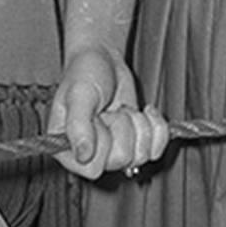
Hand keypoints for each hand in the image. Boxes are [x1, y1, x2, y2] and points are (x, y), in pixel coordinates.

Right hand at [47, 47, 168, 180]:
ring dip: (140, 126)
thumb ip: (78, 125)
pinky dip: (158, 128)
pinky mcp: (135, 144)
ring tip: (124, 109)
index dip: (103, 142)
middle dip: (124, 128)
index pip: (93, 168)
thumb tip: (83, 156)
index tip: (99, 118)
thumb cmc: (84, 73)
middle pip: (121, 160)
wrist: (104, 59)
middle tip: (112, 110)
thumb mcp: (79, 95)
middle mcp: (91, 156)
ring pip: (141, 157)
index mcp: (68, 150)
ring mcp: (115, 151)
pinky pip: (157, 150)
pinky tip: (146, 112)